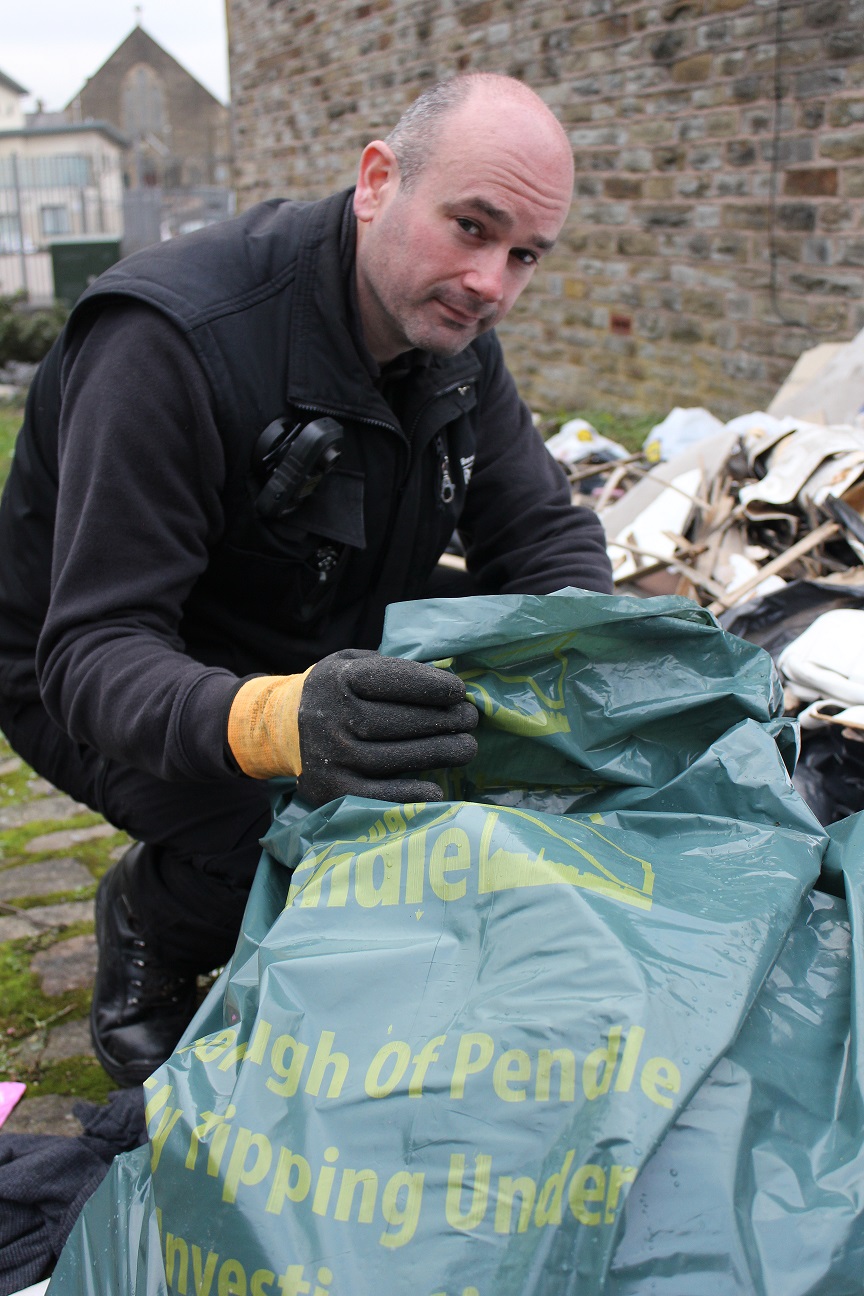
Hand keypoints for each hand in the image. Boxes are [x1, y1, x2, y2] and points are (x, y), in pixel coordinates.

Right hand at [296, 649, 477, 805]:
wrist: (283, 728)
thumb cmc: (335, 692)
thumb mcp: (350, 663)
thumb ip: (389, 667)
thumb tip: (443, 677)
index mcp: (338, 679)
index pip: (389, 679)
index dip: (428, 685)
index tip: (458, 691)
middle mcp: (331, 718)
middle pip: (396, 722)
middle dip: (442, 720)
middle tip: (469, 720)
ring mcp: (331, 756)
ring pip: (392, 758)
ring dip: (437, 753)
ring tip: (466, 747)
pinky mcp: (332, 789)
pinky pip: (375, 795)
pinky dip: (408, 795)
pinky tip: (436, 789)